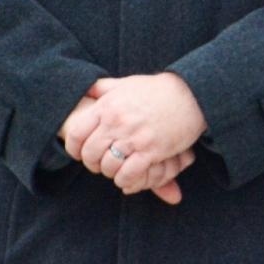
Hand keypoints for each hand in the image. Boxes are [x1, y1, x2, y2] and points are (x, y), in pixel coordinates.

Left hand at [60, 73, 206, 201]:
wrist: (190, 94)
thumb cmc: (157, 89)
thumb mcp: (127, 84)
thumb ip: (104, 87)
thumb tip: (88, 89)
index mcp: (107, 106)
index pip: (76, 134)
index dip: (74, 149)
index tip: (80, 154)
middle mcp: (117, 122)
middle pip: (90, 154)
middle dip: (92, 164)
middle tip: (99, 165)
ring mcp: (134, 137)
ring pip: (108, 166)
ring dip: (109, 172)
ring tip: (115, 170)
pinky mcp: (151, 151)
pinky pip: (128, 174)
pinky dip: (125, 180)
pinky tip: (127, 178)